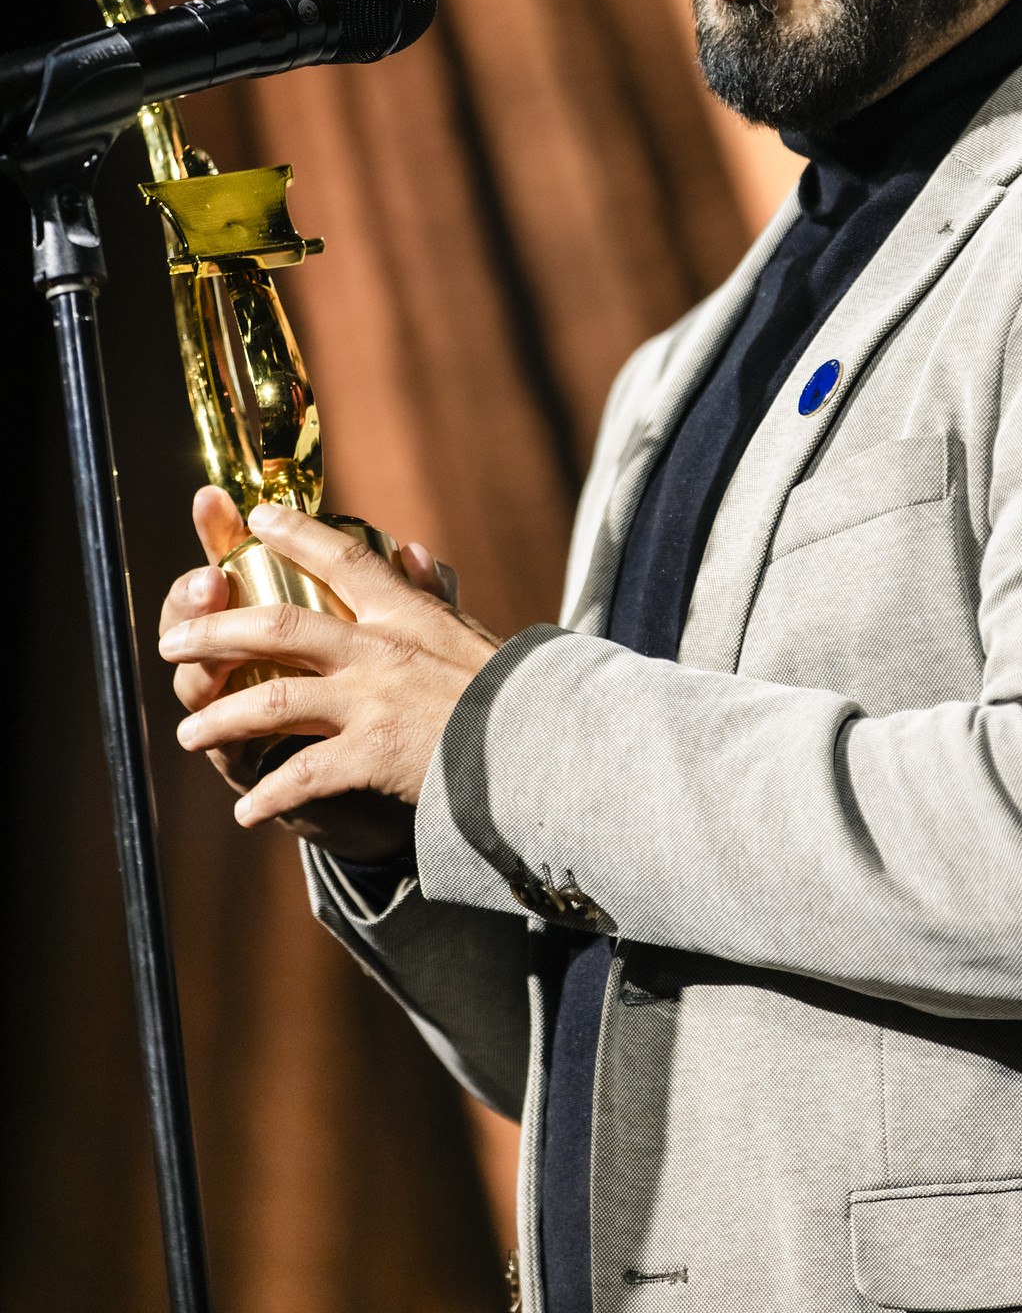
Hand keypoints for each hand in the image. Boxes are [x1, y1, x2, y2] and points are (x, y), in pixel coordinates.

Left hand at [159, 487, 502, 856]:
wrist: (542, 750)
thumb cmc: (512, 694)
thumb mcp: (473, 634)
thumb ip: (435, 596)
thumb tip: (414, 550)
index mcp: (406, 614)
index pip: (343, 558)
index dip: (295, 533)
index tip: (256, 517)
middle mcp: (381, 649)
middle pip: (278, 624)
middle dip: (214, 631)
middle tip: (171, 642)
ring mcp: (373, 702)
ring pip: (272, 700)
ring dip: (220, 718)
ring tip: (189, 732)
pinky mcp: (374, 757)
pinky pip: (302, 775)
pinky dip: (269, 796)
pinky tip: (248, 813)